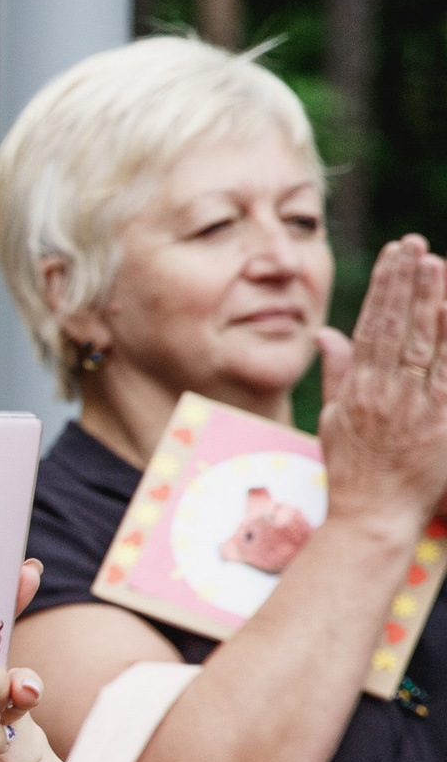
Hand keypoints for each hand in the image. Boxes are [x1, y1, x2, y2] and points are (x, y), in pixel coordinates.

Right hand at [319, 237, 446, 537]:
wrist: (374, 516)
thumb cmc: (353, 470)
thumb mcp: (332, 420)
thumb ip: (336, 374)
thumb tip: (326, 335)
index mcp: (359, 390)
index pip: (372, 326)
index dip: (384, 287)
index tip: (394, 255)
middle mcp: (387, 394)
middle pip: (399, 328)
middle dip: (409, 283)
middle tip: (417, 245)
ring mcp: (417, 408)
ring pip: (426, 345)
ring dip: (432, 303)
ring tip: (438, 266)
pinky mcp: (442, 422)